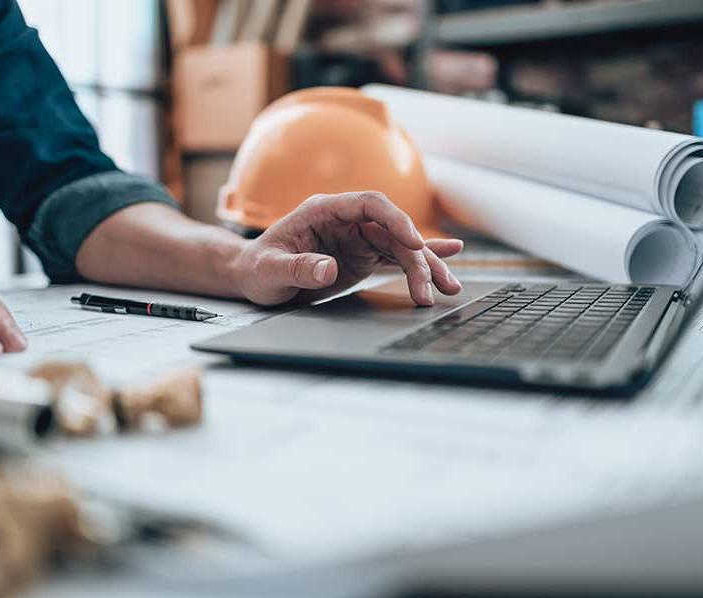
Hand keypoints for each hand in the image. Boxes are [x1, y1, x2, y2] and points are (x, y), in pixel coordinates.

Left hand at [230, 191, 463, 305]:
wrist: (253, 278)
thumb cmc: (257, 269)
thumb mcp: (270, 272)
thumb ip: (298, 268)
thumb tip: (328, 269)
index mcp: (324, 211)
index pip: (369, 204)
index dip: (395, 220)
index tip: (414, 242)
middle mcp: (346, 220)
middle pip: (392, 231)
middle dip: (417, 258)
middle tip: (429, 287)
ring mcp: (356, 238)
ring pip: (400, 247)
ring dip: (426, 266)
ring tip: (449, 288)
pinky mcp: (362, 256)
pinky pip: (397, 256)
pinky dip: (421, 260)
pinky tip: (450, 257)